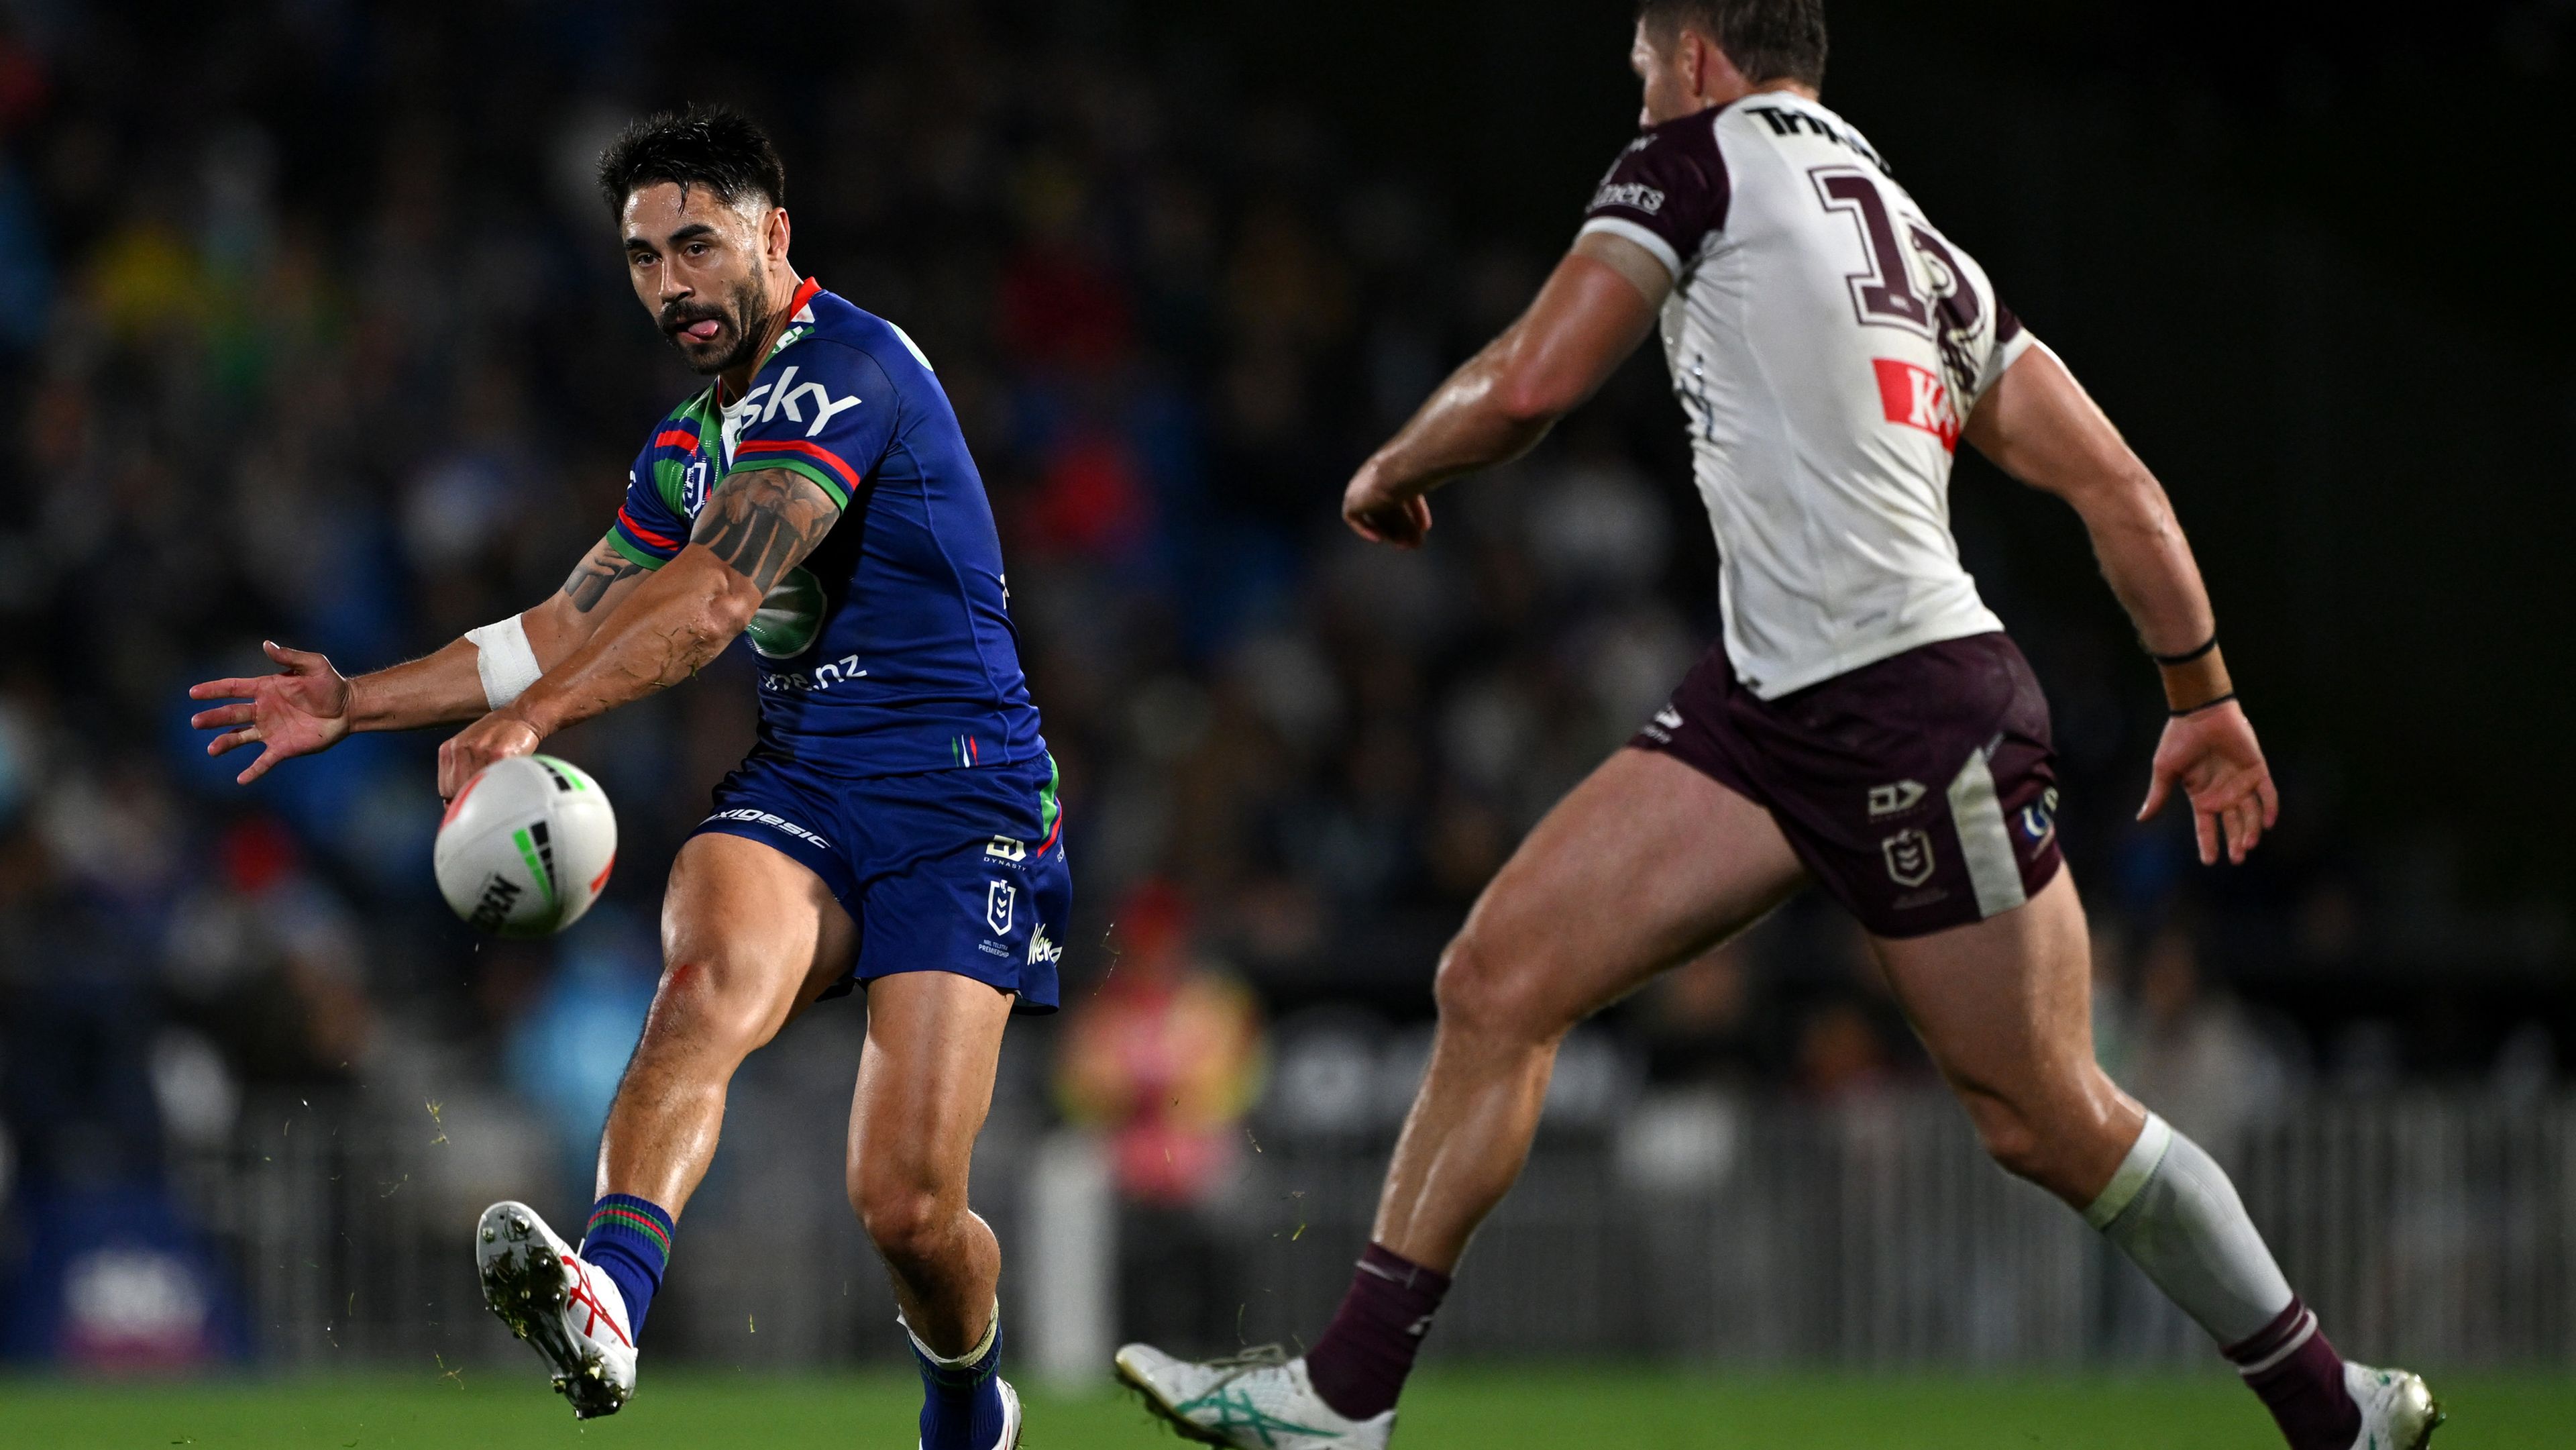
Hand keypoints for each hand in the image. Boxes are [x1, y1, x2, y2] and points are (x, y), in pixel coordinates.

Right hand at [188, 641, 354, 784]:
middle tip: (196, 722)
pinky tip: (241, 780)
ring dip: (225, 743)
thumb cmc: (330, 684)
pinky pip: (264, 761)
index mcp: (265, 689)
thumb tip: (266, 644)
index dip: (213, 690)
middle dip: (213, 718)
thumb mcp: (313, 664)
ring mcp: (271, 730)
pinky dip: (253, 770)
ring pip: (241, 738)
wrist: (348, 708)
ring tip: (212, 750)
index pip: (233, 688)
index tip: (193, 692)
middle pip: (231, 714)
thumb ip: (289, 656)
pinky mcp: (283, 747)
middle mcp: (263, 710)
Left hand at [438, 710, 542, 802]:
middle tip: (486, 797)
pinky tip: (506, 781)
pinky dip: (501, 786)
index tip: (472, 801)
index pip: (445, 789)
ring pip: (477, 787)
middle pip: (458, 790)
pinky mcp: (499, 755)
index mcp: (449, 749)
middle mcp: (461, 749)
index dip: (459, 799)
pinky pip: (495, 780)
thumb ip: (459, 769)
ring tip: (498, 787)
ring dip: (488, 793)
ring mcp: (480, 752)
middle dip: (472, 797)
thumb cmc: (496, 734)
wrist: (520, 717)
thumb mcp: (468, 747)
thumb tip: (452, 803)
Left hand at [1342, 461, 1432, 548]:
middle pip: (1390, 507)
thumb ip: (1428, 490)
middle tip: (1415, 543)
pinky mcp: (1352, 500)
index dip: (1415, 511)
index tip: (1425, 526)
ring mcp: (1362, 487)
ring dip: (1393, 532)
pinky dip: (1366, 529)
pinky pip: (1354, 518)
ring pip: (1378, 515)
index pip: (1402, 493)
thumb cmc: (1416, 470)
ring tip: (1408, 546)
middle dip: (1404, 527)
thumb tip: (1435, 503)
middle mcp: (1375, 475)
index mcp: (1392, 466)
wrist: (1397, 470)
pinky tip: (1379, 539)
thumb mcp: (1427, 480)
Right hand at [2137, 700, 2279, 865]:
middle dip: (2236, 842)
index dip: (2208, 844)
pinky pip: (2268, 794)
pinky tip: (2268, 823)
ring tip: (2248, 844)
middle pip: (2233, 825)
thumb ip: (2158, 795)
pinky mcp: (2257, 770)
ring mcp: (2242, 783)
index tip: (2210, 861)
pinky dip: (2270, 808)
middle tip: (2238, 857)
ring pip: (2251, 814)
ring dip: (2251, 829)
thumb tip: (2141, 819)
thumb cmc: (2179, 740)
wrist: (2200, 713)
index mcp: (2202, 797)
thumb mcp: (2165, 770)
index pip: (2206, 827)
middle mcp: (2223, 794)